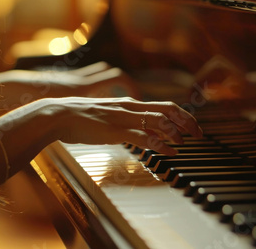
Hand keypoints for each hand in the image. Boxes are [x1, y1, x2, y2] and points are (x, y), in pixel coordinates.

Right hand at [45, 97, 202, 155]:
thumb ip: (124, 120)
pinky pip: (144, 137)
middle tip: (198, 134)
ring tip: (185, 143)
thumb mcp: (107, 115)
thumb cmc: (80, 117)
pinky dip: (160, 144)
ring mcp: (123, 118)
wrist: (57, 115)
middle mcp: (130, 107)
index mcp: (129, 103)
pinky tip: (169, 152)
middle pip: (167, 110)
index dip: (181, 115)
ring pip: (159, 121)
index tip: (191, 126)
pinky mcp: (115, 131)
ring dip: (176, 133)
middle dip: (187, 121)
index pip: (163, 105)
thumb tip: (138, 130)